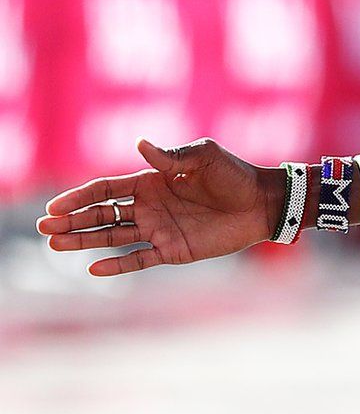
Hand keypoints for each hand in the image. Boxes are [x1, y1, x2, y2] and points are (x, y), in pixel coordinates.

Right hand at [37, 139, 281, 275]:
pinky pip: (138, 260)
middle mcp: (149, 206)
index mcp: (150, 181)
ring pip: (112, 237)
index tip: (54, 206)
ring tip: (54, 244)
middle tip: (43, 227)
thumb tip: (140, 144)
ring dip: (83, 240)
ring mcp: (158, 229)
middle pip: (101, 214)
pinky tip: (93, 269)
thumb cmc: (235, 175)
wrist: (263, 203)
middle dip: (71, 220)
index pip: (105, 190)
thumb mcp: (205, 157)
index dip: (79, 197)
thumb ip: (172, 155)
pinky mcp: (173, 250)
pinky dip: (117, 265)